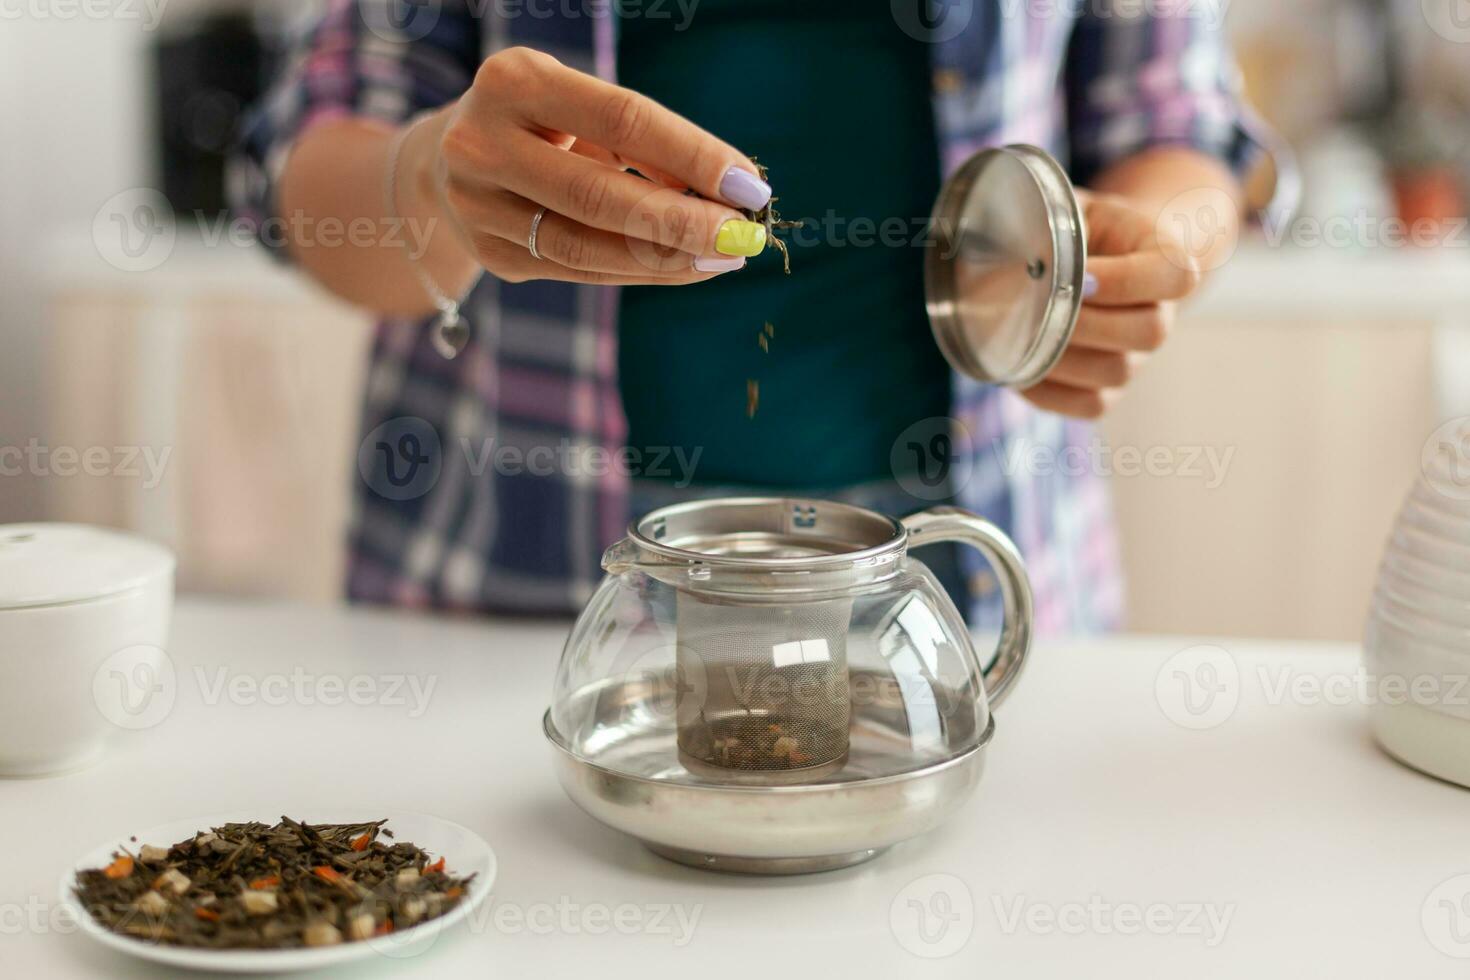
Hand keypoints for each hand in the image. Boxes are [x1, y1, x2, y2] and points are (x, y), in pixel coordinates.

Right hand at [404, 47, 771, 285]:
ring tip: (721, 259)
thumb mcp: (585, 111)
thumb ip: (647, 145)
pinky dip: (637, 273)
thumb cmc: (544, 125)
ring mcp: (478, 205)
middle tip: (740, 238)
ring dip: (665, 259)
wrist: (446, 159)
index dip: (692, 155)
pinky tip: (682, 269)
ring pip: (586, 246)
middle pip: (599, 195)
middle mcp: (484, 142)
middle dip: (682, 222)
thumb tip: (727, 192)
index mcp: (516, 82)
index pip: (623, 119)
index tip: (749, 185)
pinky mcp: (489, 253)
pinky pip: (577, 271)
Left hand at [1021, 190, 1201, 418]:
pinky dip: (1050, 392)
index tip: (1082, 273)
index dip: (1128, 282)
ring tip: (1024, 335)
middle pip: (1150, 332)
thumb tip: (1011, 254)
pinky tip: (1020, 366)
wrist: (1089, 259)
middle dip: (1088, 323)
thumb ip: (1053, 220)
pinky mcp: (1109, 389)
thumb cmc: (1078, 227)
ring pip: (1116, 372)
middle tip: (1042, 307)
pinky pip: (1089, 405)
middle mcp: (1161, 313)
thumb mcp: (1070, 207)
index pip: (1176, 276)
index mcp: (1165, 258)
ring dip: (1065, 358)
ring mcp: (1137, 357)